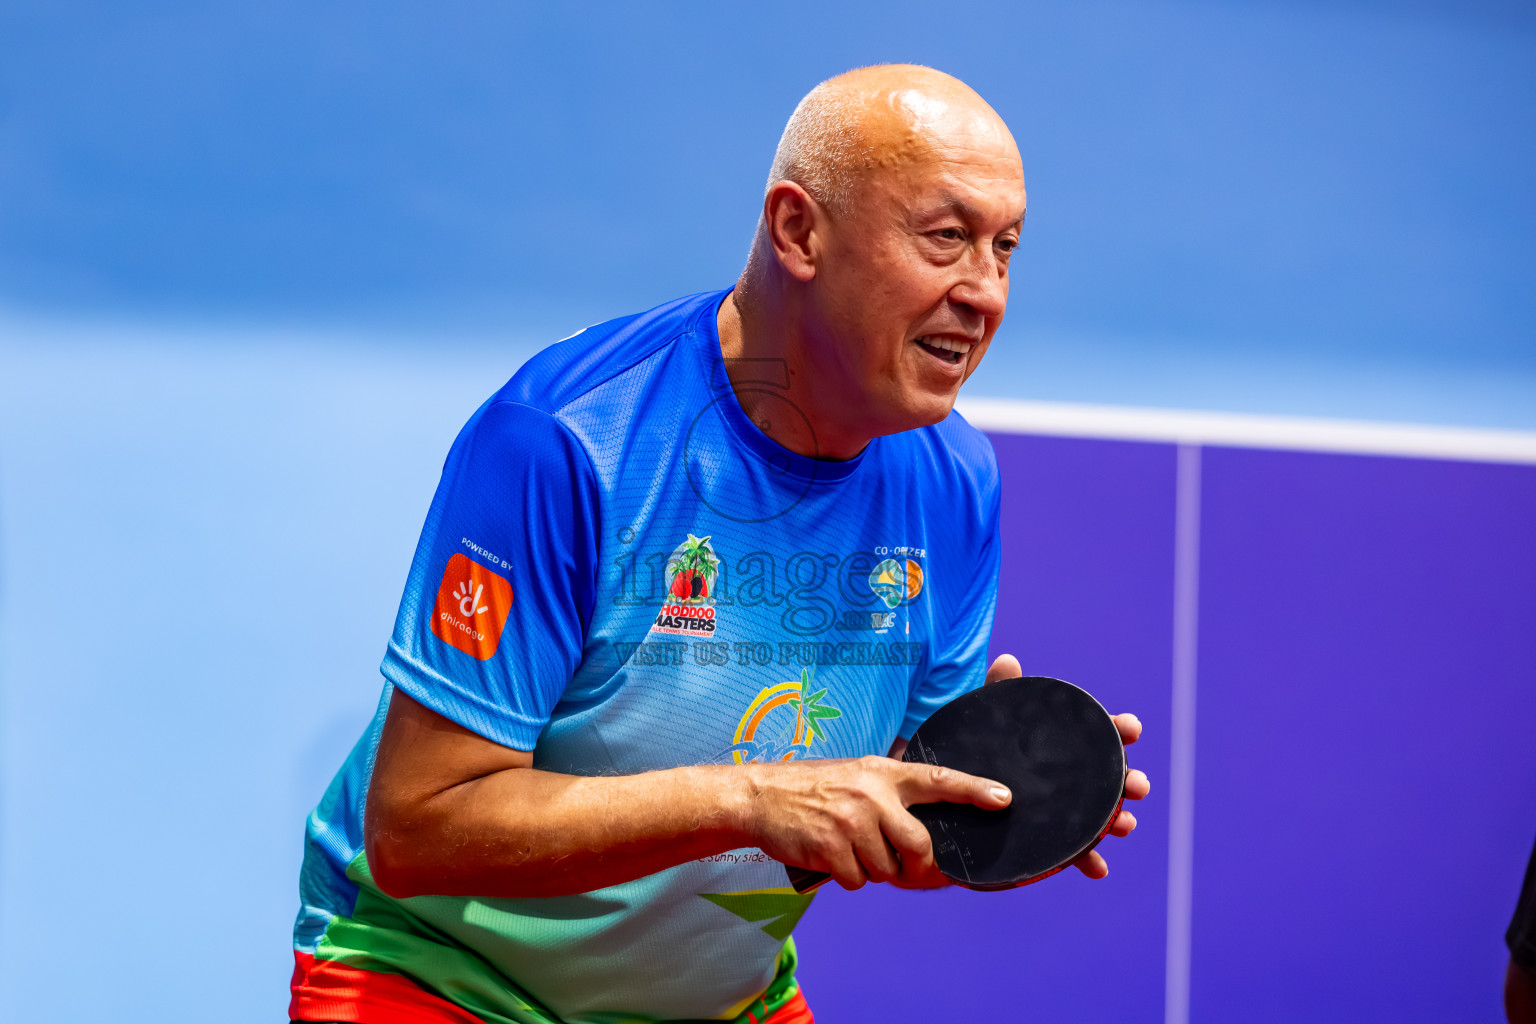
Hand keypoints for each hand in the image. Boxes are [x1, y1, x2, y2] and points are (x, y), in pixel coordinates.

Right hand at [741, 754, 1010, 890]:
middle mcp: (872, 794)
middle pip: (920, 845)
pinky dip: (849, 878)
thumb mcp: (857, 776)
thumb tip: (926, 836)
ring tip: (851, 849)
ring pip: (887, 869)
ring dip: (874, 870)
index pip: (939, 779)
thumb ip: (892, 795)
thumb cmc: (815, 789)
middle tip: (907, 870)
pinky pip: (858, 881)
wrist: (760, 797)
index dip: (974, 789)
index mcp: (883, 772)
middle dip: (919, 868)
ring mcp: (851, 820)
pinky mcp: (830, 846)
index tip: (1004, 798)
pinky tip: (832, 857)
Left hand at [984, 653, 1150, 878]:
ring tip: (1124, 825)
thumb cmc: (984, 747)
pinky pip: (1076, 852)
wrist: (962, 787)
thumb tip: (1007, 660)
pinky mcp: (1052, 838)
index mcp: (1065, 744)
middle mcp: (1073, 777)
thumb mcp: (988, 719)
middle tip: (1138, 784)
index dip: (1118, 728)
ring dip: (1119, 821)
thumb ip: (999, 691)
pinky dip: (1090, 861)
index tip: (1132, 727)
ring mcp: (1065, 808)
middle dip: (1131, 781)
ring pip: (1101, 817)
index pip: (1099, 733)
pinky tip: (1098, 869)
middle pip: (1111, 778)